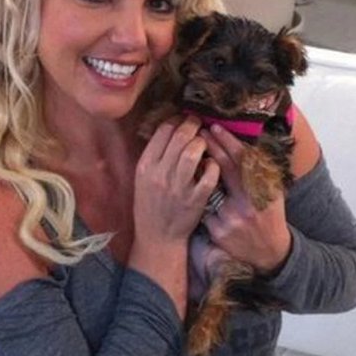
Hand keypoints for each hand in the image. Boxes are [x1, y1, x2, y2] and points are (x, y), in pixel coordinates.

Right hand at [130, 116, 219, 317]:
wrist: (157, 236)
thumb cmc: (150, 204)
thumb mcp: (143, 179)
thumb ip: (154, 156)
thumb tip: (169, 130)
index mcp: (145, 166)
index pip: (162, 132)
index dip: (176, 120)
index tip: (183, 119)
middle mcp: (160, 174)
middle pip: (179, 137)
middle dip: (192, 125)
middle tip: (198, 123)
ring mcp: (178, 187)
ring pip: (192, 153)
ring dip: (202, 143)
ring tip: (204, 142)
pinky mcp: (195, 200)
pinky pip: (208, 175)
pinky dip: (213, 166)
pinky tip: (212, 164)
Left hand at [201, 124, 291, 275]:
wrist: (269, 252)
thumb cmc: (269, 215)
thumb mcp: (271, 192)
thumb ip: (258, 172)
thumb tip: (241, 143)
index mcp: (261, 191)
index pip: (242, 160)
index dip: (227, 142)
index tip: (215, 127)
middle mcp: (247, 203)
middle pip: (223, 169)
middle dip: (210, 148)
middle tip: (198, 132)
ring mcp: (231, 218)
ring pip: (209, 189)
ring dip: (201, 176)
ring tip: (194, 164)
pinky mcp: (219, 231)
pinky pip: (204, 209)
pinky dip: (202, 204)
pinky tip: (199, 202)